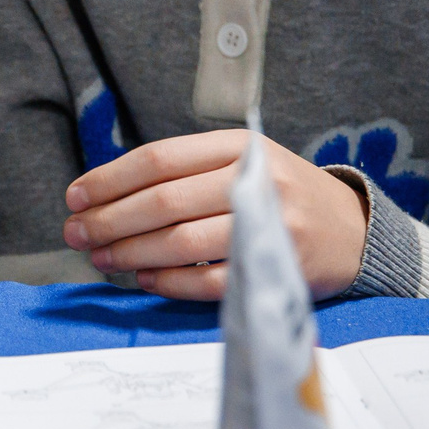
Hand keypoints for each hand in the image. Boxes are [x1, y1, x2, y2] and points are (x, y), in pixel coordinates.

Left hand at [62, 130, 370, 300]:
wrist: (354, 230)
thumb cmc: (279, 194)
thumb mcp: (242, 162)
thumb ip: (186, 171)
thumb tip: (106, 194)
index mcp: (240, 146)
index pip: (159, 159)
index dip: (110, 179)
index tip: (75, 196)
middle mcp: (255, 181)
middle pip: (163, 202)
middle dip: (109, 219)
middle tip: (75, 233)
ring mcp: (269, 227)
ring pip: (181, 241)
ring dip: (131, 252)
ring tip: (100, 256)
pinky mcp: (276, 268)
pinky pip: (209, 280)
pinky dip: (169, 281)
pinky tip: (144, 278)